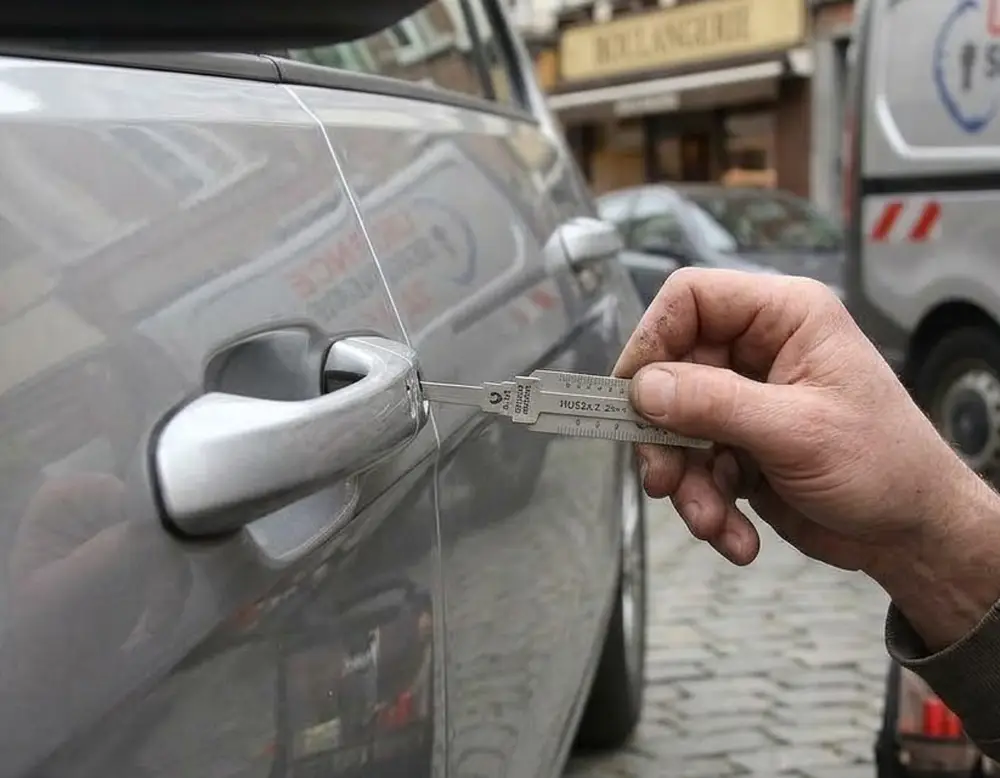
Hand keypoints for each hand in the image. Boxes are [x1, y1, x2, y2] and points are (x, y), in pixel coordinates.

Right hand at [614, 268, 985, 588]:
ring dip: (687, 483)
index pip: (691, 299)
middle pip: (672, 372)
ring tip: (711, 522)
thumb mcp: (796, 431)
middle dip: (666, 436)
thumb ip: (714, 404)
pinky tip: (736, 536)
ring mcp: (746, 401)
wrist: (913, 536)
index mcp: (783, 318)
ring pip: (676, 427)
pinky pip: (696, 466)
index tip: (631, 394)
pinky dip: (707, 505)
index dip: (653, 340)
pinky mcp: (740, 445)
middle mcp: (759, 351)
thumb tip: (642, 388)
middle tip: (662, 480)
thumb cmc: (884, 466)